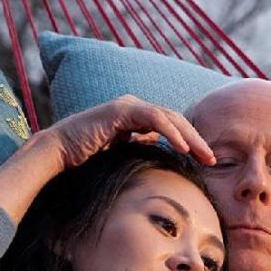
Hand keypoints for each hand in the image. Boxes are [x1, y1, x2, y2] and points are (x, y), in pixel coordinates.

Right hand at [45, 95, 214, 170]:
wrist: (57, 154)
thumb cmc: (85, 161)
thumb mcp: (122, 158)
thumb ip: (140, 152)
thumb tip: (160, 162)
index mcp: (136, 119)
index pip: (172, 127)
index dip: (191, 142)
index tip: (206, 163)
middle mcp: (134, 108)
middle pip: (176, 120)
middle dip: (197, 140)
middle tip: (213, 160)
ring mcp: (127, 107)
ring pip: (169, 117)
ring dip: (190, 137)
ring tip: (204, 156)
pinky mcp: (120, 110)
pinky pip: (154, 118)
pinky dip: (171, 132)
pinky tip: (183, 148)